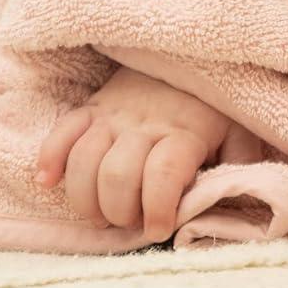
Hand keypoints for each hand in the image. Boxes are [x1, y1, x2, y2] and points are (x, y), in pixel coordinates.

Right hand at [34, 65, 264, 242]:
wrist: (188, 57)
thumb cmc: (215, 108)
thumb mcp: (239, 134)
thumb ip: (239, 166)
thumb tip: (237, 203)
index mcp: (185, 131)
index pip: (164, 174)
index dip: (158, 208)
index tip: (159, 229)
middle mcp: (146, 122)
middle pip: (118, 174)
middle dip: (120, 212)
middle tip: (132, 222)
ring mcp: (114, 114)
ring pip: (85, 159)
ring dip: (86, 198)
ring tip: (102, 215)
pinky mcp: (92, 107)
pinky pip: (62, 131)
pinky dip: (49, 158)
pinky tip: (48, 182)